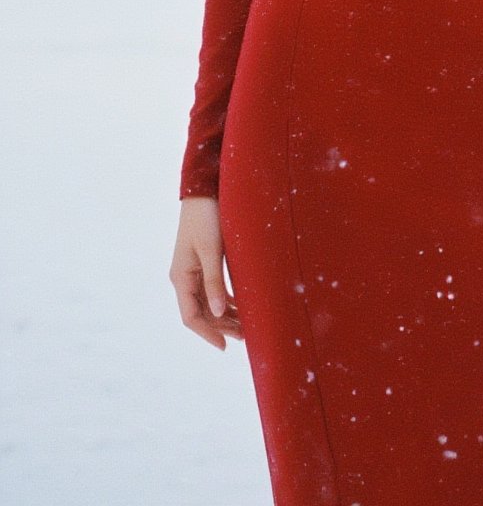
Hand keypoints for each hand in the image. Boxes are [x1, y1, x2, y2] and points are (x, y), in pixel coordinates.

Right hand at [169, 197, 243, 349]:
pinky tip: (241, 306)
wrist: (204, 190)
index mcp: (181, 277)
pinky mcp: (205, 262)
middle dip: (221, 327)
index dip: (207, 333)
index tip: (225, 346)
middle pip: (201, 312)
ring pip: (209, 302)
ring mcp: (194, 271)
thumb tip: (219, 313)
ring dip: (226, 315)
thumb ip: (214, 282)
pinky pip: (214, 289)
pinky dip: (227, 300)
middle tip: (245, 337)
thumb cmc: (206, 217)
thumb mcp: (211, 250)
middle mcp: (185, 277)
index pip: (191, 317)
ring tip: (247, 326)